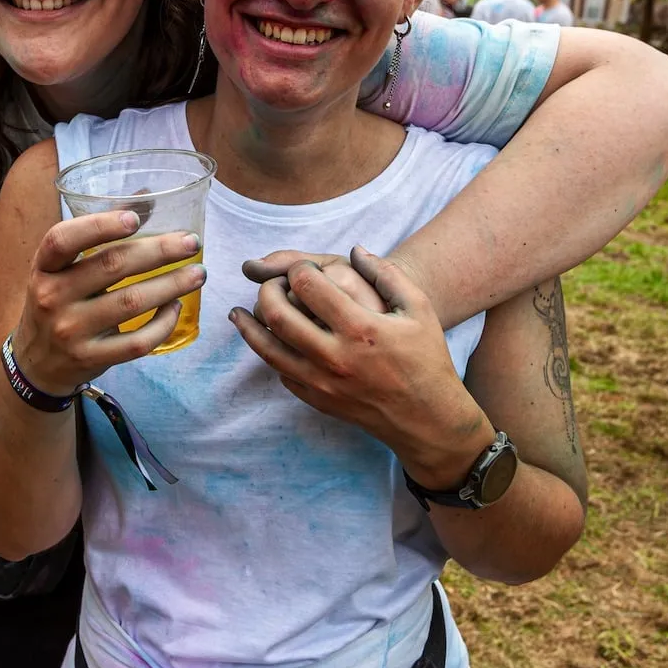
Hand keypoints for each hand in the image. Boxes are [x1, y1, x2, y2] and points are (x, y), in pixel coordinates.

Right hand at [13, 210, 205, 396]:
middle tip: (191, 242)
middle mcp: (52, 297)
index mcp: (44, 268)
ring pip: (131, 302)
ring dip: (171, 285)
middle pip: (112, 266)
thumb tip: (147, 199)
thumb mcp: (62, 270)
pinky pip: (137, 341)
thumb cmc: (56, 303)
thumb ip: (98, 237)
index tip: (135, 219)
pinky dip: (163, 323)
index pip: (62, 240)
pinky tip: (175, 307)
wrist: (36, 363)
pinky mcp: (91, 358)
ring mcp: (71, 331)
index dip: (99, 226)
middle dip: (159, 251)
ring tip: (198, 273)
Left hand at [230, 247, 492, 485]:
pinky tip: (270, 341)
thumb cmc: (426, 358)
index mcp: (361, 328)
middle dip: (267, 291)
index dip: (299, 269)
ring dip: (249, 326)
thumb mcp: (419, 309)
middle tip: (271, 284)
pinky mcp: (317, 400)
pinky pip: (281, 372)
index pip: (309, 285)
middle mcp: (336, 356)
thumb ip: (387, 274)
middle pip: (278, 314)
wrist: (426, 418)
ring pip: (268, 349)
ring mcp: (322, 382)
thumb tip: (355, 250)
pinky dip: (271, 353)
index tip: (302, 269)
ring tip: (240, 312)